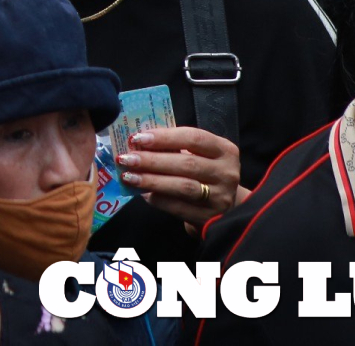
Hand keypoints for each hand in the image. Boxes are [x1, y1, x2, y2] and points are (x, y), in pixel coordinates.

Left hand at [118, 125, 241, 224]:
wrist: (223, 206)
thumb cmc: (203, 171)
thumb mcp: (199, 154)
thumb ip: (174, 146)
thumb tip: (138, 142)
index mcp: (224, 150)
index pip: (194, 138)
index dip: (164, 137)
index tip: (138, 137)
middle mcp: (226, 173)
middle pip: (187, 163)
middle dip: (153, 160)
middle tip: (127, 158)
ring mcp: (220, 197)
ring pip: (183, 186)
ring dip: (152, 180)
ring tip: (129, 176)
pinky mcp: (210, 217)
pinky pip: (178, 207)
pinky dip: (158, 199)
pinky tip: (142, 193)